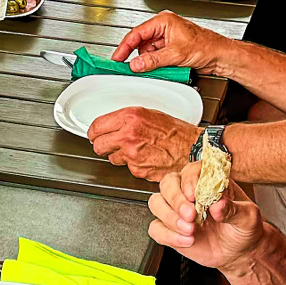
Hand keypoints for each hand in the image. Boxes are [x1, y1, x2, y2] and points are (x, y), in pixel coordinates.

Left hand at [86, 107, 200, 177]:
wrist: (192, 148)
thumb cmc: (176, 131)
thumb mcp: (149, 114)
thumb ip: (128, 119)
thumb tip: (112, 123)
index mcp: (130, 118)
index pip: (97, 126)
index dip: (94, 132)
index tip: (94, 134)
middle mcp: (128, 136)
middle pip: (98, 145)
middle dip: (102, 145)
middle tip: (109, 143)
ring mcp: (132, 155)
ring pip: (112, 158)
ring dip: (119, 155)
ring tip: (135, 149)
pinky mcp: (138, 170)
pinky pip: (128, 168)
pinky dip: (134, 165)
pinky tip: (145, 157)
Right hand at [111, 10, 225, 76]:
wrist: (220, 55)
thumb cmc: (206, 46)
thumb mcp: (175, 54)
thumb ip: (153, 60)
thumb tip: (136, 64)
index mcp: (163, 21)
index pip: (136, 33)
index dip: (124, 47)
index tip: (117, 58)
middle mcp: (164, 28)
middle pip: (141, 43)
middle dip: (139, 56)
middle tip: (133, 67)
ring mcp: (167, 39)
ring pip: (149, 52)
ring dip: (150, 62)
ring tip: (159, 67)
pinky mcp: (171, 48)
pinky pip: (157, 57)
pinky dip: (157, 64)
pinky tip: (164, 68)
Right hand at [148, 158, 261, 270]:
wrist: (239, 253)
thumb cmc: (243, 228)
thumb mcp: (248, 218)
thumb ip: (234, 210)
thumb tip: (218, 204)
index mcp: (208, 181)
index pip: (191, 170)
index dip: (189, 180)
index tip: (194, 195)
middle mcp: (189, 192)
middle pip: (167, 183)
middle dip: (176, 199)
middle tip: (190, 215)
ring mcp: (176, 210)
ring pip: (157, 203)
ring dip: (169, 217)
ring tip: (190, 230)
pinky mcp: (170, 228)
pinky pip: (156, 228)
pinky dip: (168, 235)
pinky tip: (187, 241)